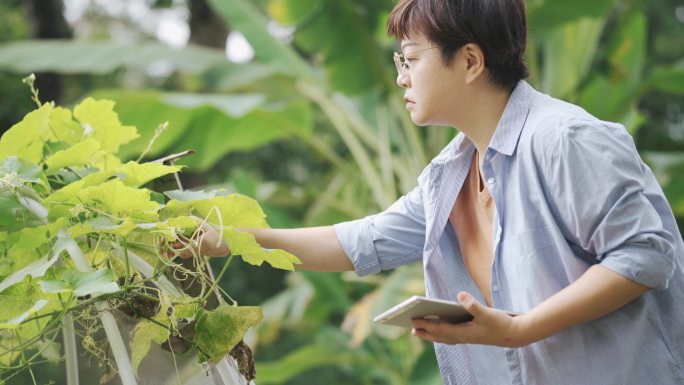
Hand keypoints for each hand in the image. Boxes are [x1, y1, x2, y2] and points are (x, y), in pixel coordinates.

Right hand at [165, 223, 230, 258]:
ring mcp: (190, 237)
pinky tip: (173, 257)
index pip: (175, 225)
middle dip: (168, 243)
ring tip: (167, 255)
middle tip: (164, 252)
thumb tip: (180, 251)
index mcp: (191, 222)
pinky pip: (182, 249)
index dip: (167, 233)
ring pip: (176, 243)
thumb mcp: (206, 241)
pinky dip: (177, 253)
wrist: (231, 243)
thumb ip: (193, 246)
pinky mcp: (193, 246)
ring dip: (171, 249)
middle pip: (173, 235)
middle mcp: (189, 229)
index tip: (163, 241)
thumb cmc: (221, 237)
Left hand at [411, 292, 528, 347]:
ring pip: (444, 337)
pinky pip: (451, 336)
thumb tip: (460, 295)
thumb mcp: (487, 313)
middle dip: (425, 332)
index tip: (414, 321)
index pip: (440, 329)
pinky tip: (439, 330)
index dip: (426, 325)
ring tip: (420, 330)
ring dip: (432, 334)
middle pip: (439, 336)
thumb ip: (473, 305)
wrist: (514, 334)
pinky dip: (442, 334)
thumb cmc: (501, 323)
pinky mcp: (471, 335)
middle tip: (410, 328)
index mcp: (464, 332)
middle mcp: (463, 337)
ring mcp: (467, 337)